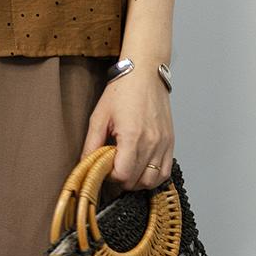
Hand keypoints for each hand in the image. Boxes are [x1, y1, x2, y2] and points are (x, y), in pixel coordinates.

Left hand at [80, 63, 173, 189]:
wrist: (145, 74)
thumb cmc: (122, 91)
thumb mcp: (99, 116)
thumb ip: (91, 144)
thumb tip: (85, 164)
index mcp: (133, 136)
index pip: (123, 175)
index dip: (110, 176)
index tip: (104, 166)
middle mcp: (152, 142)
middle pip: (136, 181)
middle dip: (121, 179)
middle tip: (113, 166)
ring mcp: (163, 143)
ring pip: (152, 181)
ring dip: (137, 181)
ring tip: (127, 167)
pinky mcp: (170, 142)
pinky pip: (165, 172)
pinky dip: (153, 176)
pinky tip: (142, 168)